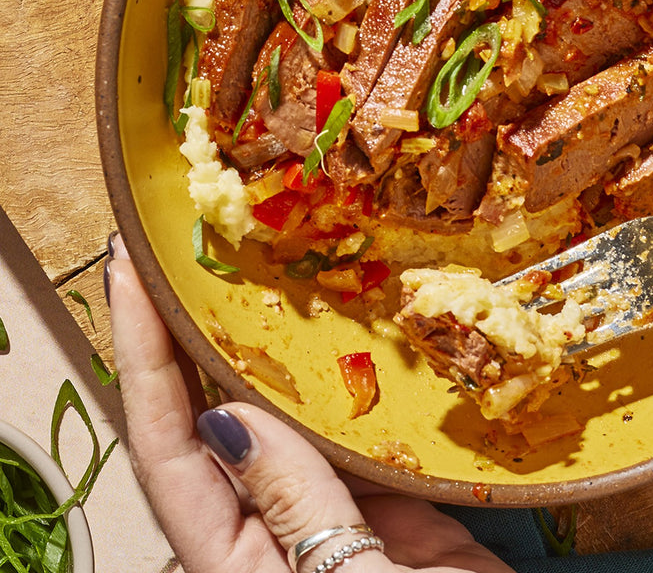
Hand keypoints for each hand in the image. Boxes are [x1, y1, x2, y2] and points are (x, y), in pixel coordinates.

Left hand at [106, 233, 514, 572]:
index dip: (142, 357)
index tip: (130, 280)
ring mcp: (322, 503)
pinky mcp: (377, 494)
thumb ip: (294, 507)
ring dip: (260, 342)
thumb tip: (227, 420)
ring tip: (245, 268)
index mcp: (229, 559)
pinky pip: (348, 421)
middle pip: (208, 413)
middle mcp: (264, 521)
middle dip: (184, 332)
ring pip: (279, 407)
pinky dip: (339, 372)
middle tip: (175, 254)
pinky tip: (337, 324)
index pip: (166, 444)